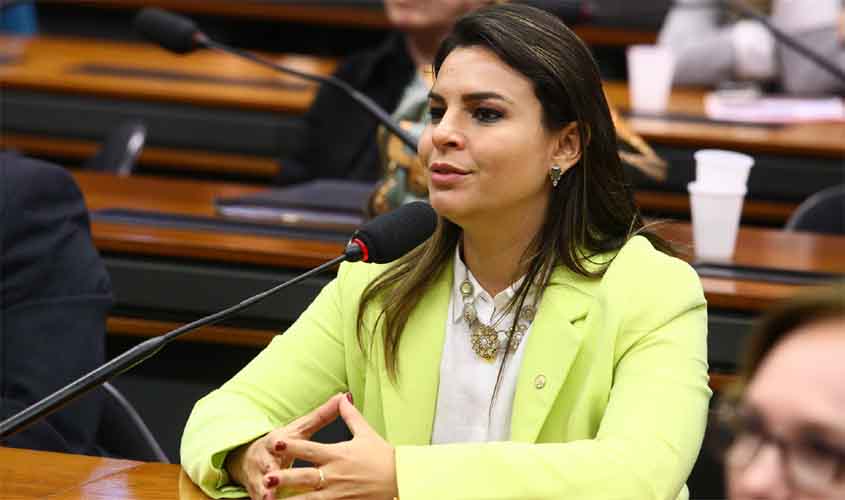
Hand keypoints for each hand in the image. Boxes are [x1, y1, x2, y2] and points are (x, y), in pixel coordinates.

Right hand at [226, 393, 347, 499]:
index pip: (276, 440)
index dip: (279, 443)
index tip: (280, 444)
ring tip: (270, 499)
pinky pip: (261, 498)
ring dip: (266, 492)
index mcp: (276, 441)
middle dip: (270, 473)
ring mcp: (259, 477)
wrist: (250, 457)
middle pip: (267, 466)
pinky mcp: (256, 492)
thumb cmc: (283, 443)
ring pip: (262, 486)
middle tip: (272, 479)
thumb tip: (344, 396)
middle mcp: (265, 459)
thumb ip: (321, 415)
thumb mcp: (300, 428)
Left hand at [263, 395, 397, 499]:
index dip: (291, 446)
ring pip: (309, 499)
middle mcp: (335, 474)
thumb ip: (350, 416)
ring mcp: (338, 493)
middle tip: (267, 479)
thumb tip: (342, 398)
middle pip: (304, 477)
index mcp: (338, 454)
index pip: (309, 449)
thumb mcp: (366, 432)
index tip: (275, 442)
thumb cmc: (383, 456)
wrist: (401, 478)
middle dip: (285, 478)